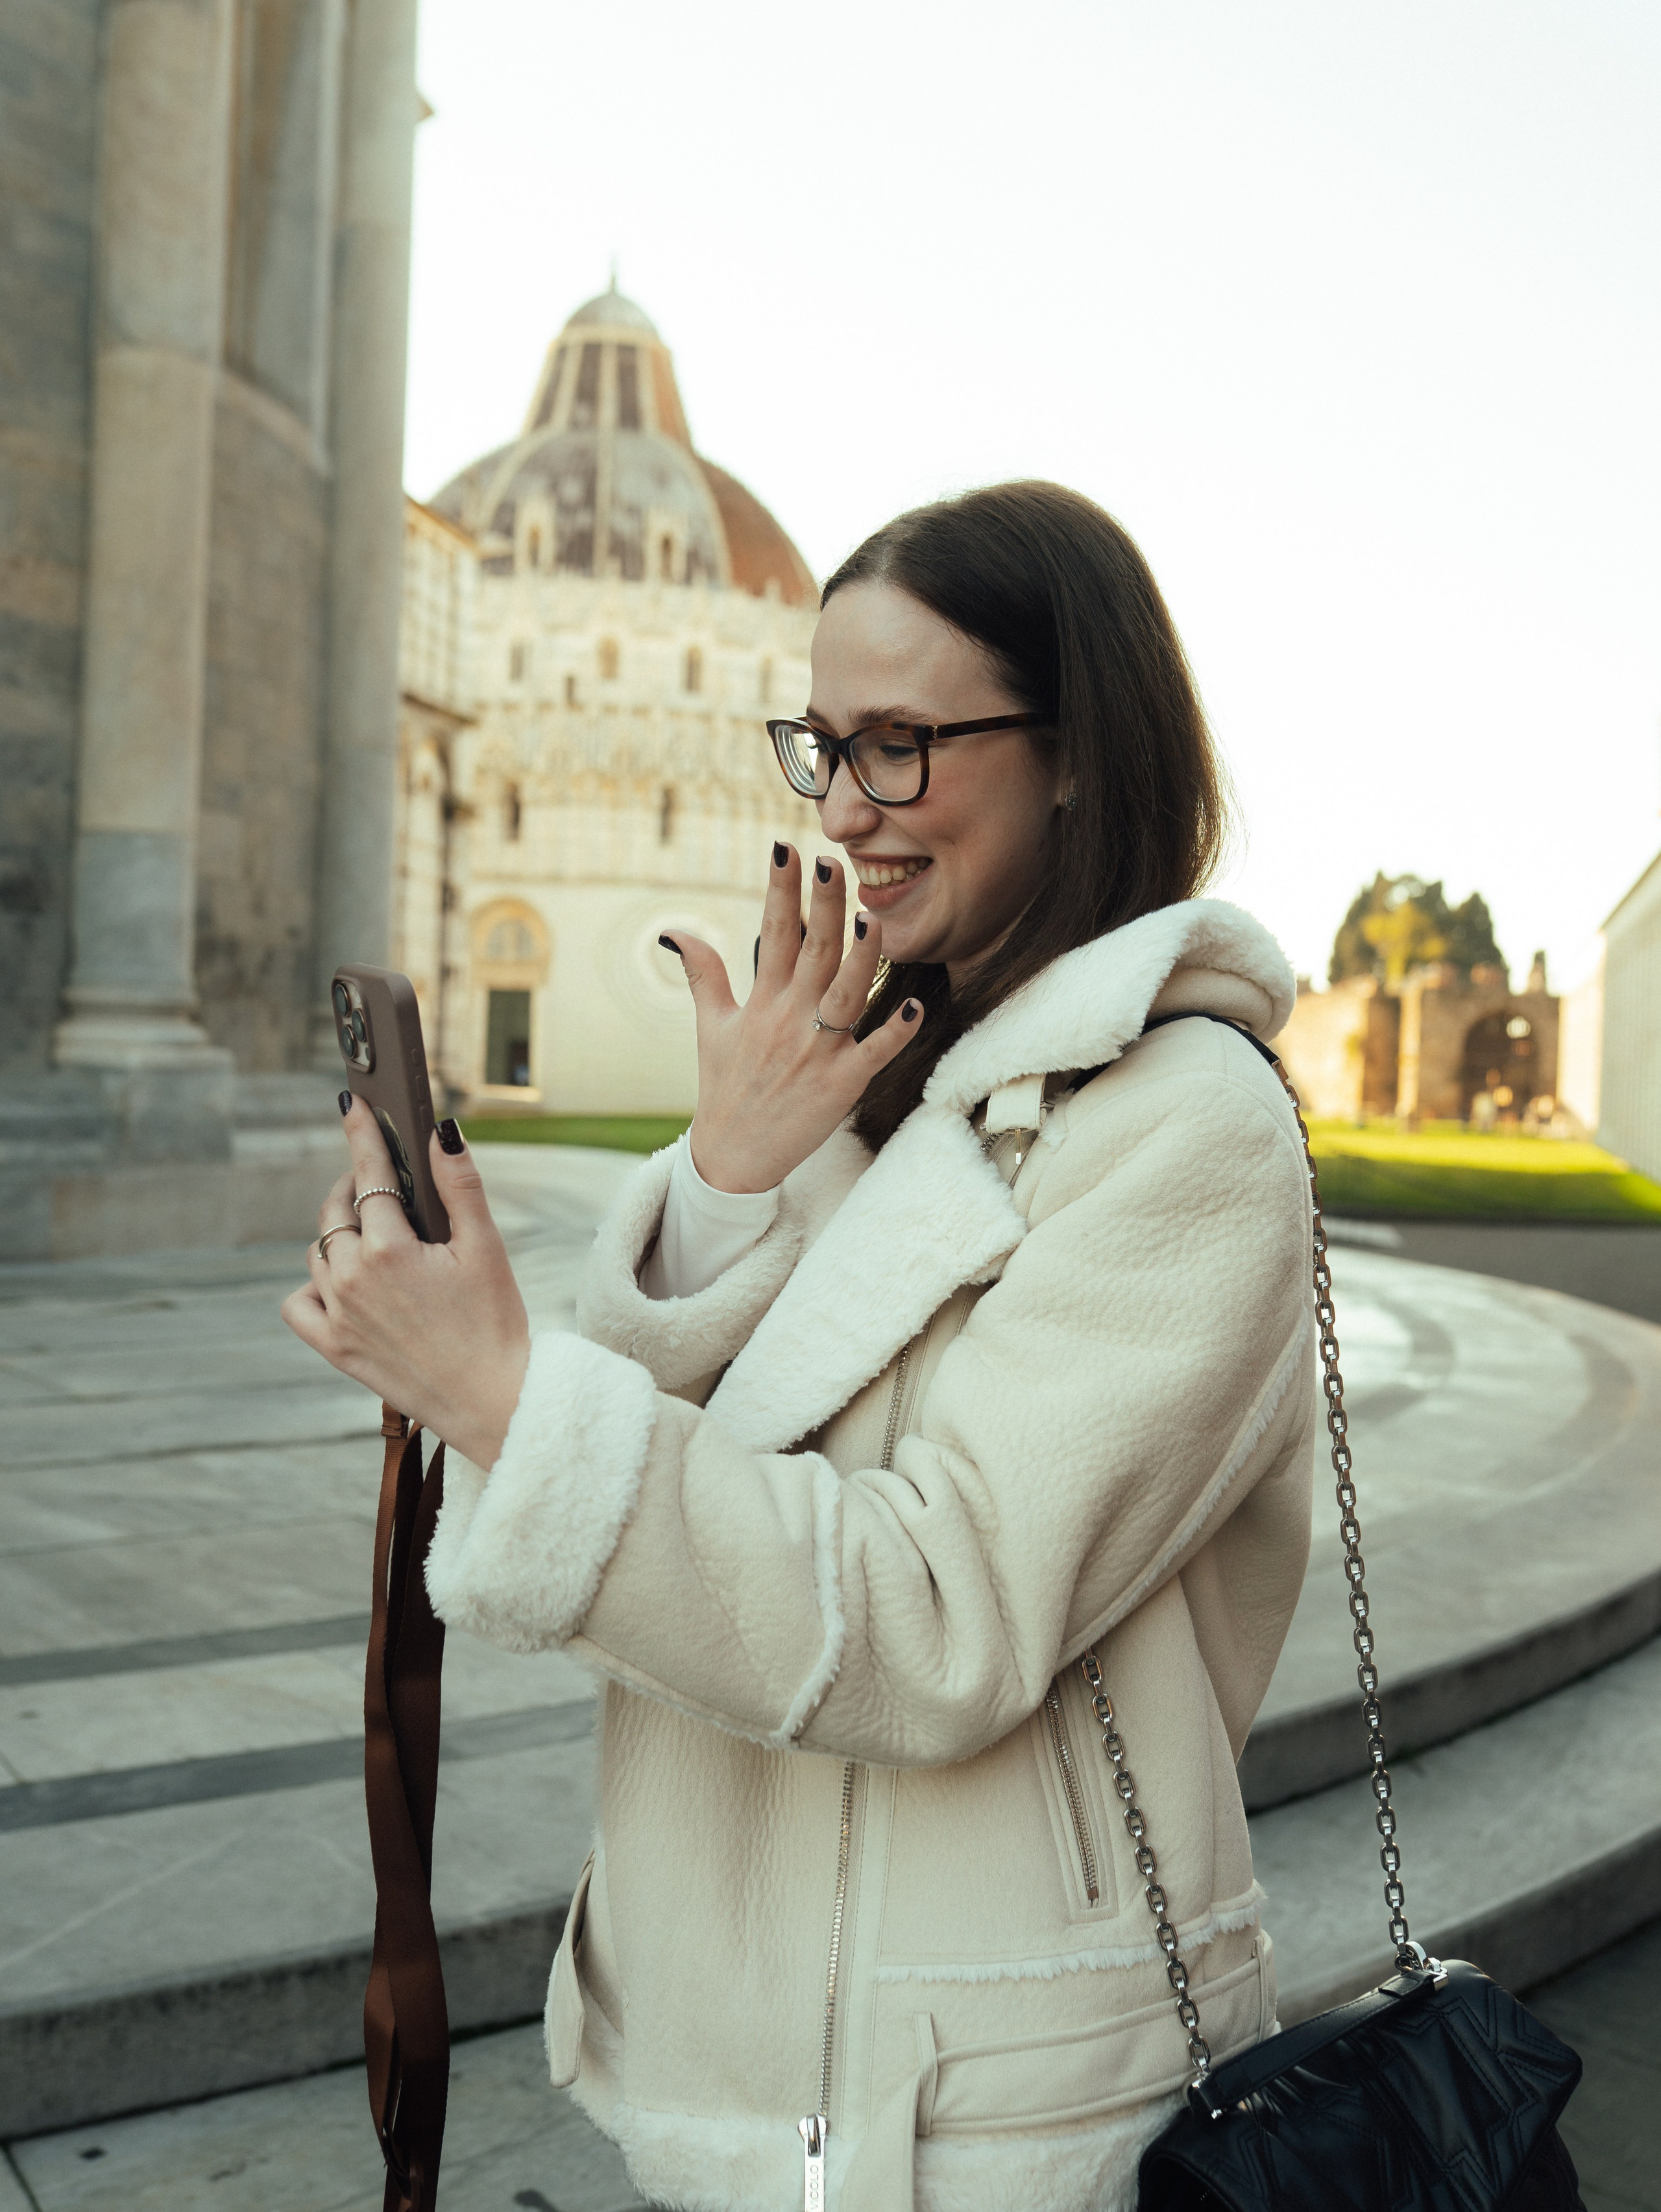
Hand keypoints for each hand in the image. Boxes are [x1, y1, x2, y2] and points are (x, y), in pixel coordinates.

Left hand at [281, 1103, 530, 1467]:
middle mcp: (352, 1280)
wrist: (491, 1400)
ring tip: (374, 1234)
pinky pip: (299, 1304)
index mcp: (390, 1250)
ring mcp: (338, 1316)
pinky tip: (341, 1283)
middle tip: (381, 1182)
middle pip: (336, 1211)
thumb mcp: (486, 1247)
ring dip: (340, 1234)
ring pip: (318, 1253)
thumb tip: (441, 1132)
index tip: (353, 1105)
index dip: (362, 1134)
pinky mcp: (335, 1350)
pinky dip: (312, 1286)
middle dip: (354, 1186)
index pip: (369, 1175)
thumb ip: (460, 1185)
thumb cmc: (497, 1324)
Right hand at [668, 843, 922, 1193]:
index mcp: (760, 1003)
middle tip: (833, 861)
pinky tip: (915, 1006)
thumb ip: (703, 975)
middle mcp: (789, 1020)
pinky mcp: (842, 1084)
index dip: (780, 890)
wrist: (732, 1158)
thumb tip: (676, 931)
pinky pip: (875, 1053)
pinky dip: (895, 1031)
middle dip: (823, 905)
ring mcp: (817, 1051)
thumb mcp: (710, 1028)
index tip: (786, 848)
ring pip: (846, 993)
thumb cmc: (725, 1088)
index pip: (771, 933)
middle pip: (812, 952)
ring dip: (862, 956)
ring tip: (871, 917)